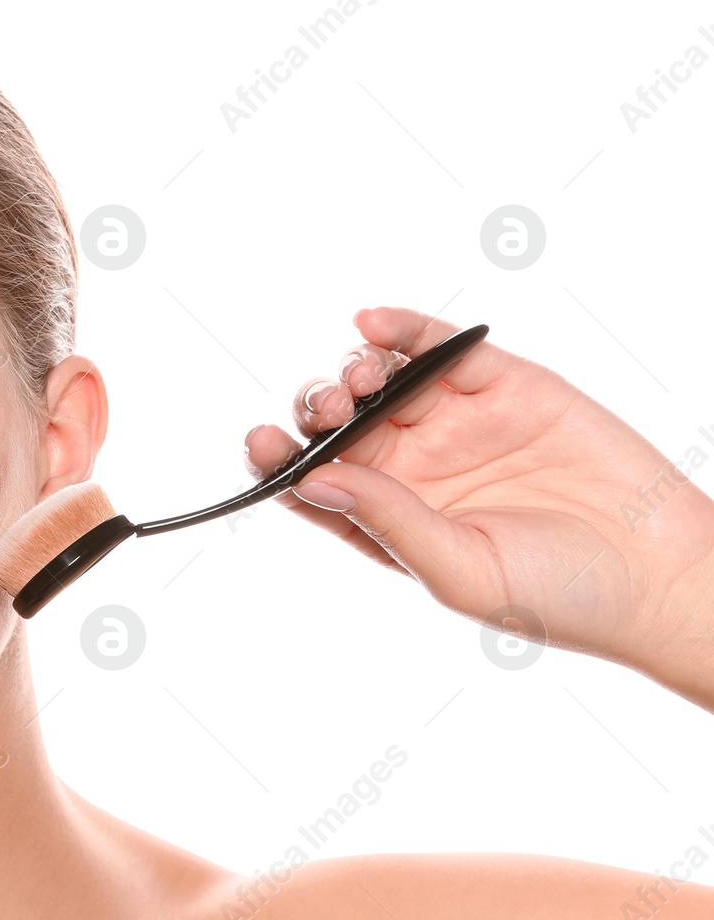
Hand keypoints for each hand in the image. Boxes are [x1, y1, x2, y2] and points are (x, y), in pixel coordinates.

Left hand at [244, 306, 713, 696]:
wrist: (660, 572)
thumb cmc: (560, 595)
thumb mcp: (460, 570)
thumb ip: (387, 519)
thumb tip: (312, 477)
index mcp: (387, 518)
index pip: (311, 479)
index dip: (277, 458)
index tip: (259, 442)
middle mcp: (410, 466)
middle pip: (335, 421)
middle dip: (317, 407)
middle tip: (331, 409)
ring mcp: (453, 421)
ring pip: (378, 379)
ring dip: (354, 371)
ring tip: (361, 381)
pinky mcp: (500, 384)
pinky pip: (435, 347)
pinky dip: (400, 329)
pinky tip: (371, 324)